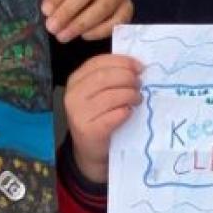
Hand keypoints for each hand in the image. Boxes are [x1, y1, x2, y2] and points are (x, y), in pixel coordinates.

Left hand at [42, 0, 131, 42]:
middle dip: (67, 10)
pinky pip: (116, 21)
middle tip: (52, 27)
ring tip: (64, 36)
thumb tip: (49, 13)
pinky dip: (99, 30)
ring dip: (81, 23)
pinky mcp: (128, 7)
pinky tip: (84, 36)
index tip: (46, 10)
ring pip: (103, 6)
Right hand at [64, 54, 142, 184]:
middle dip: (128, 78)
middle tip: (140, 84)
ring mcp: (78, 114)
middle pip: (105, 77)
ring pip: (111, 96)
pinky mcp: (88, 131)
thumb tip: (136, 66)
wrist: (89, 150)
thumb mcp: (98, 93)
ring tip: (138, 99)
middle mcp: (73, 95)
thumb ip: (111, 77)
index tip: (139, 67)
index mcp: (75, 81)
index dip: (121, 62)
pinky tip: (129, 112)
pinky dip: (125, 112)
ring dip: (130, 95)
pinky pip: (113, 116)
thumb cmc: (98, 117)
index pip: (98, 62)